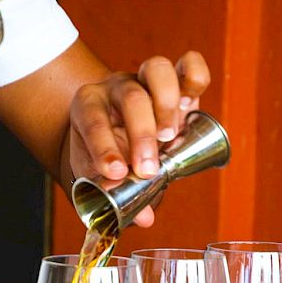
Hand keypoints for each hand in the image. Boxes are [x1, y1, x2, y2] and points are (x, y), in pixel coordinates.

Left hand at [69, 51, 209, 226]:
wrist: (112, 132)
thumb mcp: (96, 174)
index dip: (105, 147)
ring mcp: (144, 79)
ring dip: (167, 106)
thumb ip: (115, 195)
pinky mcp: (173, 80)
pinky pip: (187, 64)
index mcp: (87, 106)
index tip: (117, 173)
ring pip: (157, 71)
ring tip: (170, 138)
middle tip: (148, 169)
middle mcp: (115, 88)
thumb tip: (144, 218)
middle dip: (142, 136)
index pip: (93, 121)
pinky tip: (191, 105)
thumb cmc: (101, 154)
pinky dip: (194, 77)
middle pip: (131, 98)